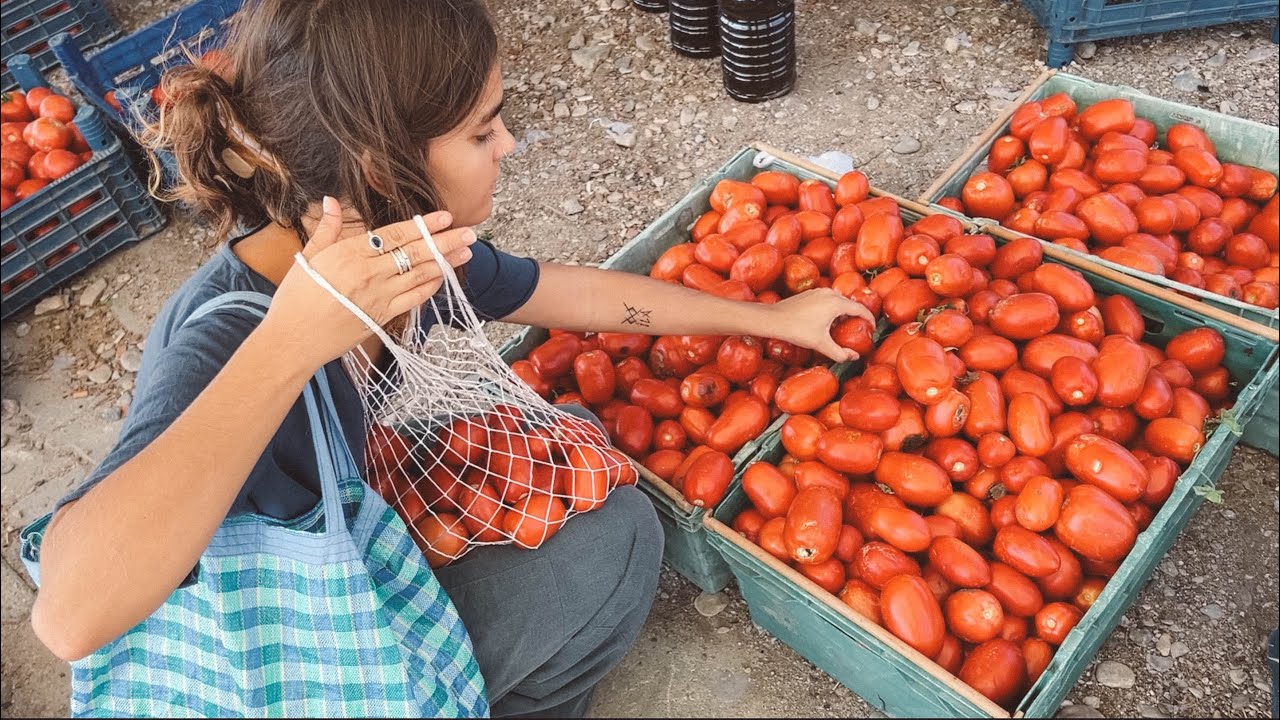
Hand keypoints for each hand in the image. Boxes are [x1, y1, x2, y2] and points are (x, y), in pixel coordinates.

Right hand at [262, 197, 477, 368]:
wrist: (293, 340)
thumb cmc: (295, 298)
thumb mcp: (307, 257)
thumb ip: (327, 229)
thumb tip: (331, 201)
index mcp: (349, 254)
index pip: (394, 235)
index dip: (422, 226)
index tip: (444, 217)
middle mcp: (368, 274)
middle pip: (414, 253)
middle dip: (444, 241)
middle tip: (468, 232)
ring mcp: (378, 297)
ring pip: (419, 275)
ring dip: (445, 262)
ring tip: (466, 251)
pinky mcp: (381, 317)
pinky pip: (413, 299)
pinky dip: (429, 287)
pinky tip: (443, 277)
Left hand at [768, 288, 875, 362]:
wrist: (773, 319)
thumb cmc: (797, 330)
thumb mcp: (820, 344)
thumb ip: (839, 353)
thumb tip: (853, 357)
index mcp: (836, 303)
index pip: (861, 309)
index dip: (870, 319)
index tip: (873, 329)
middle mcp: (829, 293)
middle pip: (850, 304)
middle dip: (857, 317)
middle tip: (858, 330)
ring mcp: (818, 291)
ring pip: (838, 301)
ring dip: (843, 313)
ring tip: (842, 328)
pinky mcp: (809, 293)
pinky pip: (827, 300)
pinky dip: (832, 309)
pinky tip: (825, 322)